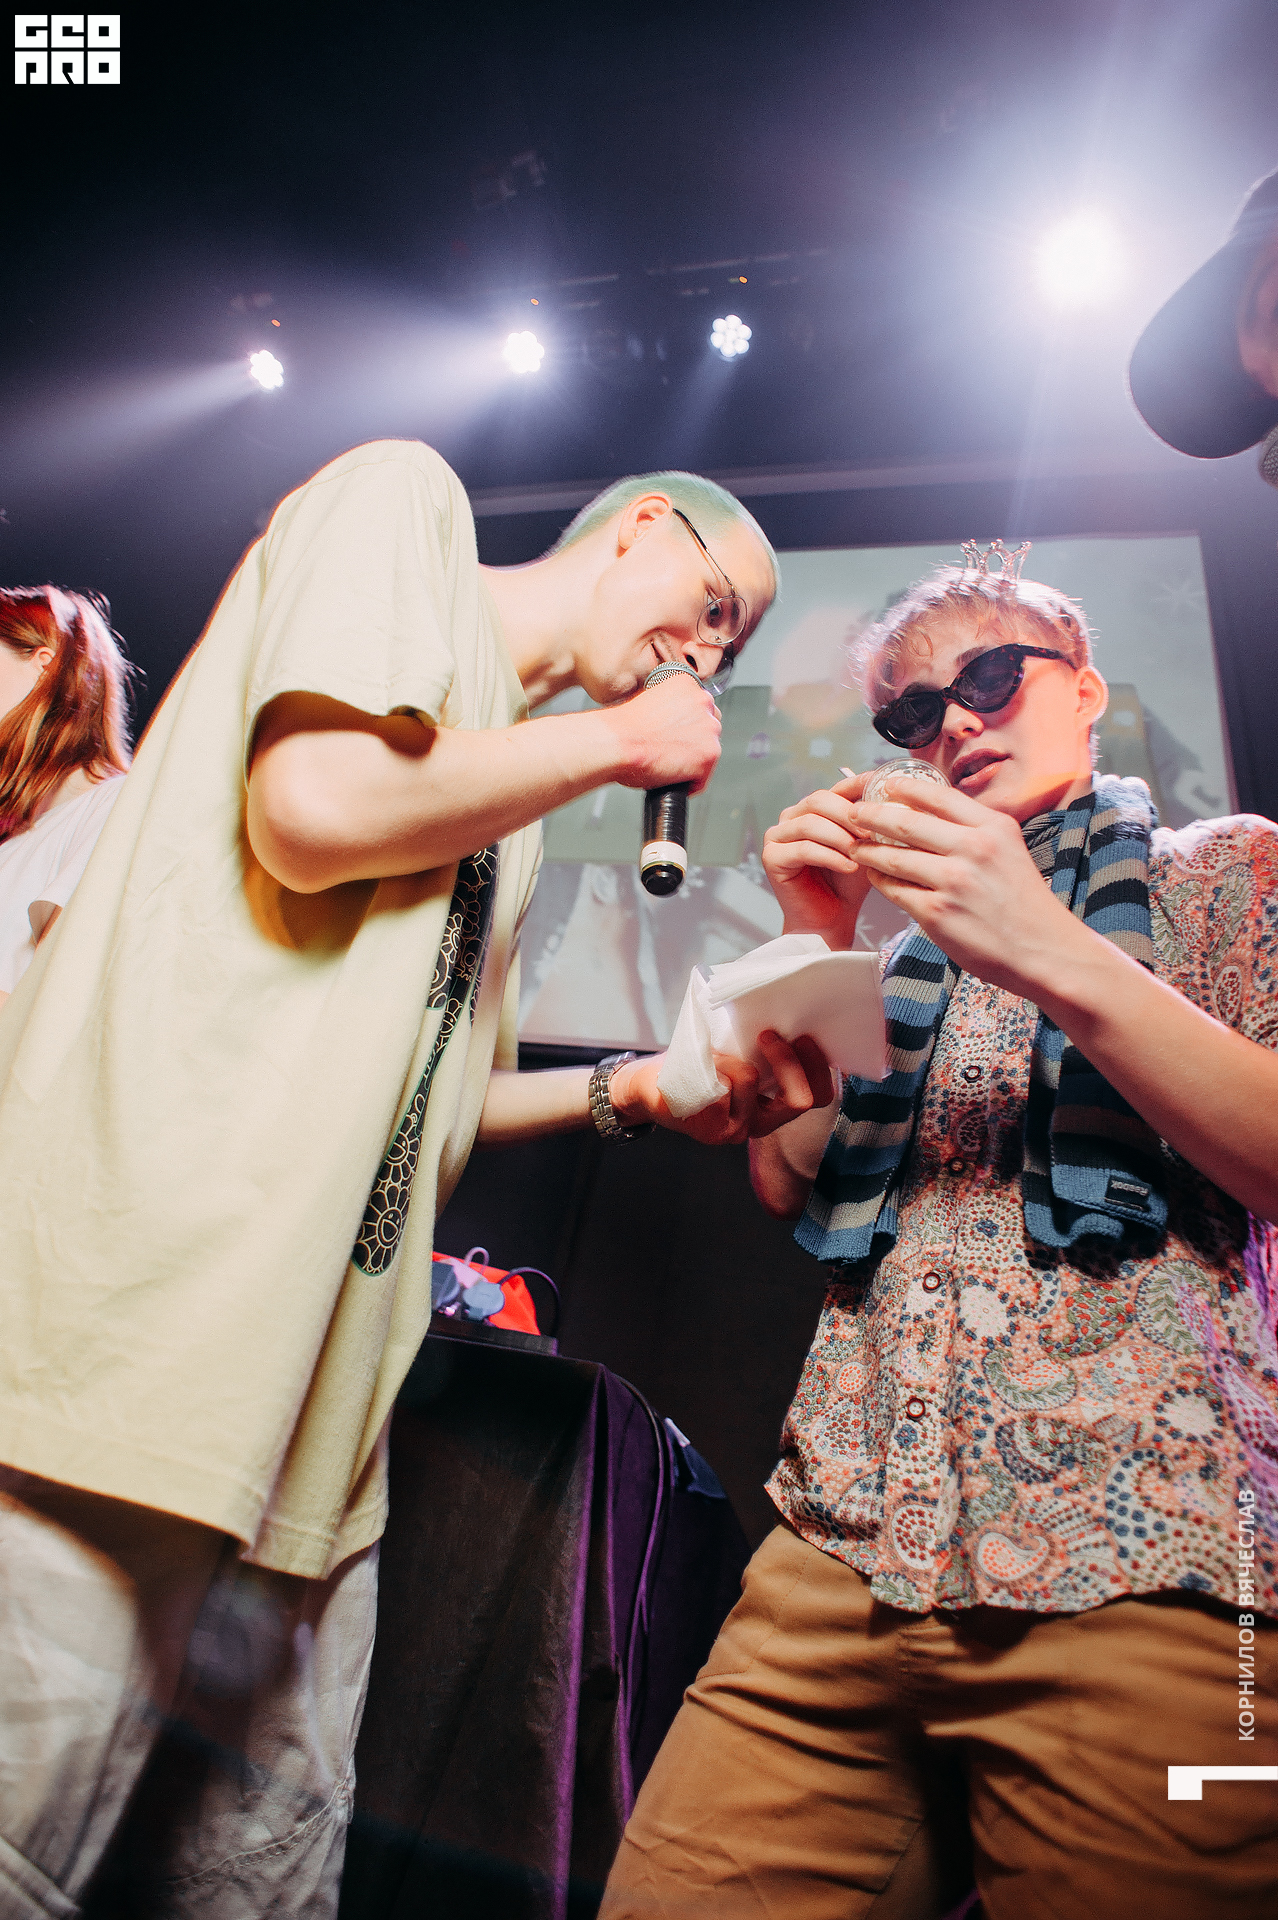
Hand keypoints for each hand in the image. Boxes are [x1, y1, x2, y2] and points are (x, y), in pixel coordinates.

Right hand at [598, 671, 721, 793]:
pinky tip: (671, 779)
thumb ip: (668, 707)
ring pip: (709, 750)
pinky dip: (689, 783)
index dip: (686, 724)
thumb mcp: (647, 700)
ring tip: (668, 766)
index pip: (699, 706)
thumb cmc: (621, 727)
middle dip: (693, 741)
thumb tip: (672, 723)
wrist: (615, 742)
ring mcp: (709, 728)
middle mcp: (702, 701)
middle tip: (671, 751)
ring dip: (692, 761)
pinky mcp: (709, 754)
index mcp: (686, 683)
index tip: (674, 734)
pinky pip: (703, 777)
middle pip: (709, 726)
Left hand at [610, 1032, 833, 1145]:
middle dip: (789, 1060)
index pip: (819, 1097)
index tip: (804, 1034)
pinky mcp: (709, 1128)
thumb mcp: (738, 1051)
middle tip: (768, 1033)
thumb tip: (792, 1003)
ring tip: (714, 1054)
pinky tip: (698, 1070)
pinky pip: (720, 1084)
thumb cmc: (696, 1063)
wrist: (647, 1086)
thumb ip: (766, 1044)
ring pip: (752, 1079)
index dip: (819, 1066)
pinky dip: (710, 1065)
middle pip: (801, 1100)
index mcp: (774, 1107)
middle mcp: (760, 1125)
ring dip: (731, 1056)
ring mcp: (735, 1131)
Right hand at [761, 773, 874, 948]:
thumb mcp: (866, 847)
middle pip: (820, 800)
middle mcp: (792, 817)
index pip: (836, 787)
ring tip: (861, 855)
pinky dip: (829, 857)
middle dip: (850, 816)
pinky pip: (803, 848)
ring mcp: (777, 836)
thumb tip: (894, 800)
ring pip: (811, 823)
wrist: (831, 920)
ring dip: (840, 838)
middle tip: (872, 834)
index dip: (859, 785)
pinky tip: (848, 867)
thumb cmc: (848, 884)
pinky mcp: (771, 857)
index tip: (883, 789)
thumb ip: (872, 823)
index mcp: (814, 810)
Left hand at [843, 778, 1090, 995]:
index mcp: (993, 827)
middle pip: (905, 821)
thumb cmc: (1023, 902)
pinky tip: (874, 876)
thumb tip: (932, 812)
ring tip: (856, 846)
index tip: (884, 785)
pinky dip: (880, 881)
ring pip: (893, 856)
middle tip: (854, 813)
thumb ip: (975, 830)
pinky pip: (895, 890)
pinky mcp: (937, 913)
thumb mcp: (1009, 850)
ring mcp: (953, 881)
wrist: (1043, 951)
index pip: (937, 795)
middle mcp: (973, 848)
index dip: (903, 788)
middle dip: (872, 815)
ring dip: (868, 850)